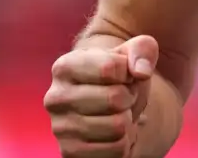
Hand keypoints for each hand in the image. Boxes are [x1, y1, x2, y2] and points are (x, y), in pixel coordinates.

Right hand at [44, 34, 158, 156]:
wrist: (111, 110)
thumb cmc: (119, 78)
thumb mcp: (133, 55)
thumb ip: (142, 50)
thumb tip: (141, 71)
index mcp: (64, 67)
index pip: (110, 68)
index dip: (128, 72)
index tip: (122, 75)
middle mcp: (55, 98)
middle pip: (115, 98)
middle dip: (129, 97)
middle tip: (122, 97)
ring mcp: (60, 129)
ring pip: (117, 126)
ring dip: (127, 120)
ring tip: (116, 114)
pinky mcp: (71, 153)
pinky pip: (116, 150)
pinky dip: (123, 142)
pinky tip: (111, 134)